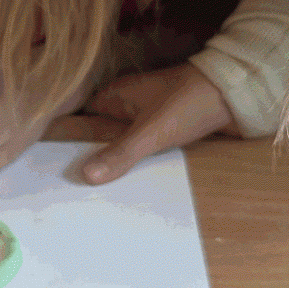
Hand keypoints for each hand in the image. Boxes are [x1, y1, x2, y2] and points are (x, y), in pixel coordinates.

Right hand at [79, 62, 237, 185]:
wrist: (237, 94)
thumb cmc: (189, 103)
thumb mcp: (150, 131)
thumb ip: (120, 153)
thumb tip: (85, 176)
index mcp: (115, 95)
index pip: (78, 119)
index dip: (65, 141)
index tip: (52, 166)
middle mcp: (126, 103)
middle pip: (98, 134)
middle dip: (89, 157)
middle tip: (72, 187)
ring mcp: (146, 116)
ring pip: (120, 142)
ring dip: (115, 161)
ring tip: (96, 193)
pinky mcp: (165, 127)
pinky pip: (141, 147)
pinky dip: (136, 161)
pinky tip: (129, 181)